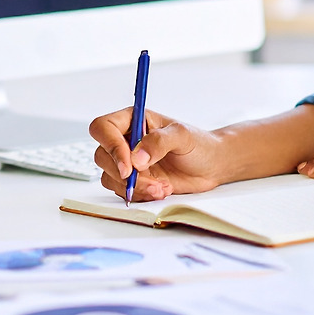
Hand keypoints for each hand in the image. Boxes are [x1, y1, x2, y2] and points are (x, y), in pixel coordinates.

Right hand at [88, 108, 225, 201]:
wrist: (211, 166)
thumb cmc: (199, 144)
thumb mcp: (183, 136)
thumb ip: (159, 142)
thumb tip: (137, 158)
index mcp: (133, 120)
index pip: (104, 127)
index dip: (110, 145)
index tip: (128, 165)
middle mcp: (126, 140)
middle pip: (102, 155)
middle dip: (125, 173)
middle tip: (150, 180)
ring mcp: (128, 162)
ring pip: (110, 177)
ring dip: (135, 187)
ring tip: (162, 186)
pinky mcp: (133, 181)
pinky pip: (122, 191)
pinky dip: (140, 195)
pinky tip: (161, 189)